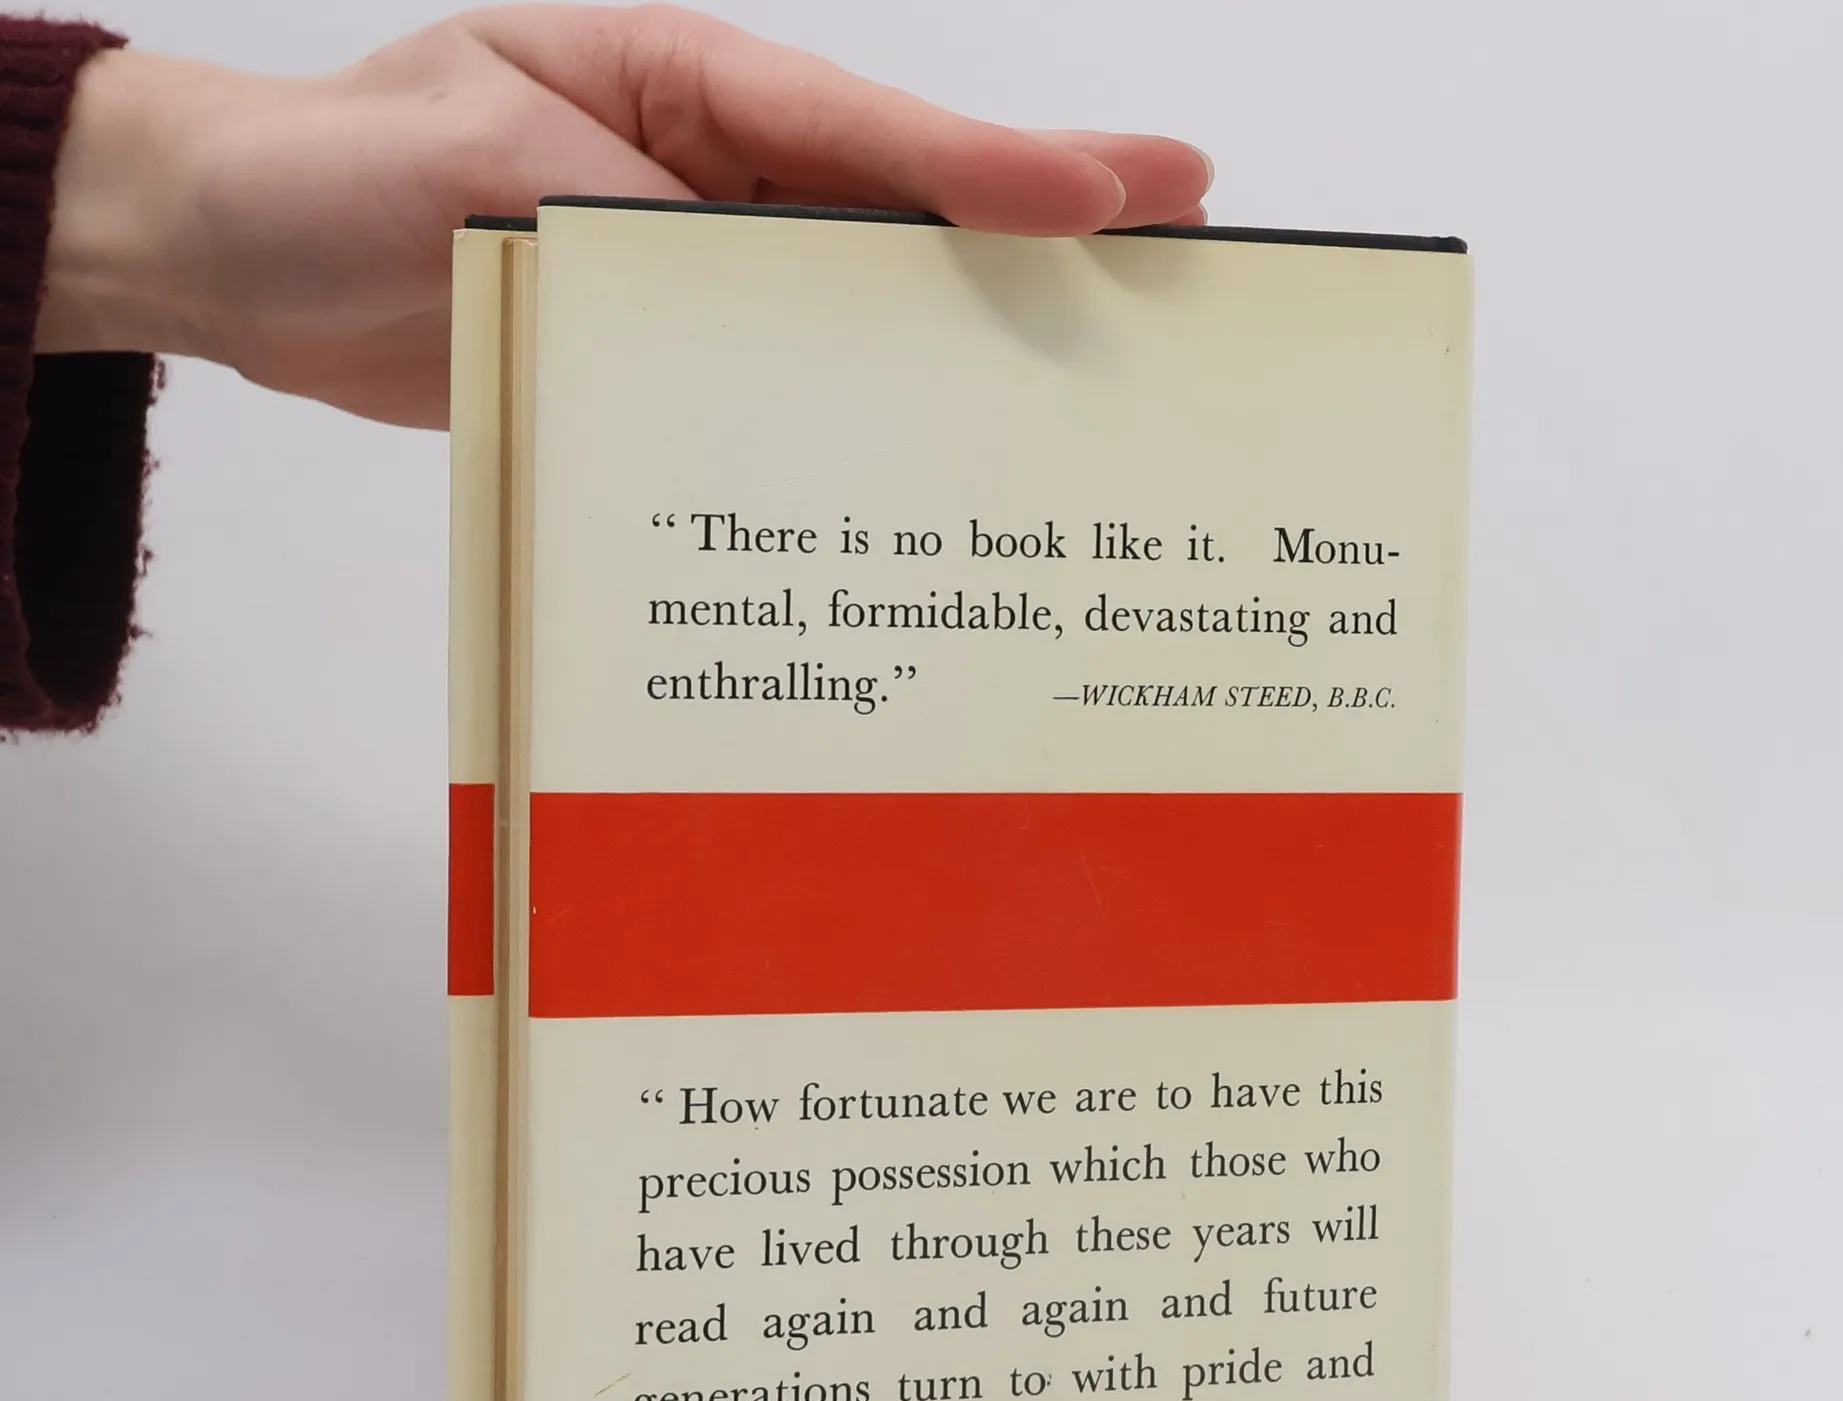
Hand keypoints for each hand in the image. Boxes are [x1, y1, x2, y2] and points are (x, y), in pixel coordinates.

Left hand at [39, 5, 1210, 426]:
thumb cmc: (336, 176)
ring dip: (971, 339)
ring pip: (862, 307)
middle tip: (1187, 242)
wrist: (248, 264)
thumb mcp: (466, 170)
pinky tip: (934, 462)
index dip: (986, 166)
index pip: (855, 127)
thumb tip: (759, 287)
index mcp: (679, 89)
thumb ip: (618, 219)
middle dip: (1040, 230)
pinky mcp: (672, 366)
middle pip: (900, 210)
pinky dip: (861, 425)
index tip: (1113, 198)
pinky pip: (785, 393)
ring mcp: (699, 274)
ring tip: (1103, 367)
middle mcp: (710, 179)